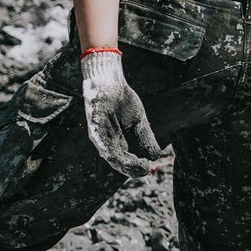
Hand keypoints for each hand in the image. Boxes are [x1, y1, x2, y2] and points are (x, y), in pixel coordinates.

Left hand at [80, 51, 167, 177]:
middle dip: (132, 168)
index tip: (149, 167)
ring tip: (137, 165)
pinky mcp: (94, 125)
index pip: (126, 162)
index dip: (137, 167)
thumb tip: (156, 157)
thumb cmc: (122, 100)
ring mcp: (100, 135)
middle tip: (145, 168)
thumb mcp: (138, 122)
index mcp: (118, 143)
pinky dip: (109, 150)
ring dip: (123, 163)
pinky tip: (118, 156)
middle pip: (118, 163)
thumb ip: (146, 139)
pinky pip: (100, 141)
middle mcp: (107, 142)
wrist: (110, 81)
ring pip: (109, 156)